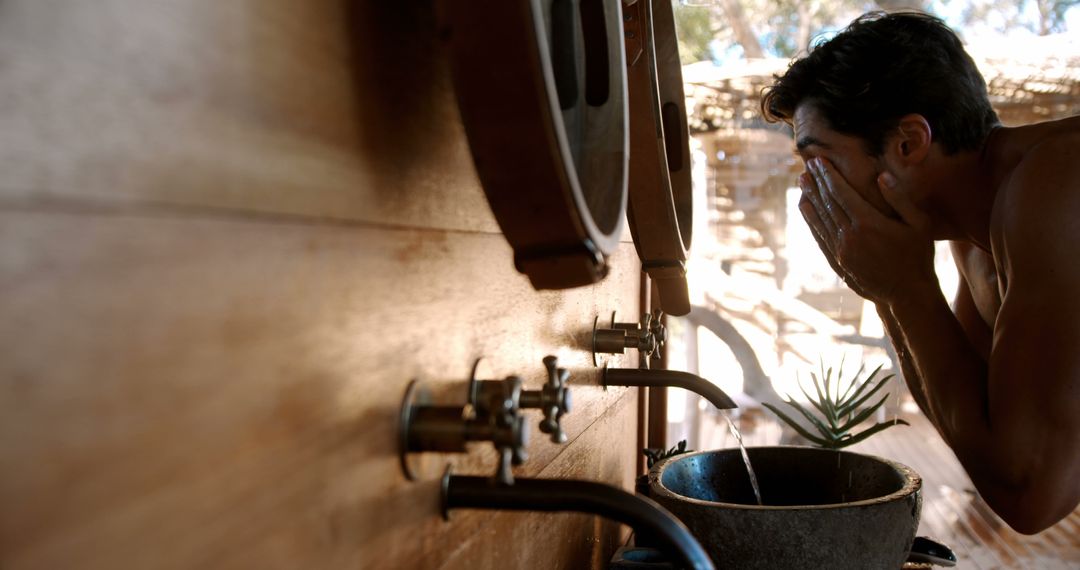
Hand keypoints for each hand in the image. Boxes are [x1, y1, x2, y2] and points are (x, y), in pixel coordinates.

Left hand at [798, 157, 936, 303]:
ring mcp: (842, 250)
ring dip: (811, 197)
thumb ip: (900, 198)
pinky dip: (811, 219)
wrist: (909, 293)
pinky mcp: (839, 261)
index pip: (842, 193)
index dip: (829, 175)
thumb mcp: (919, 223)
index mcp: (869, 223)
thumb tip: (881, 176)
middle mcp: (851, 236)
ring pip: (821, 218)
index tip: (820, 161)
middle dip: (817, 182)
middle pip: (828, 203)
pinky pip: (821, 235)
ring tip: (802, 181)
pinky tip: (805, 208)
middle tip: (808, 164)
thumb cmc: (919, 255)